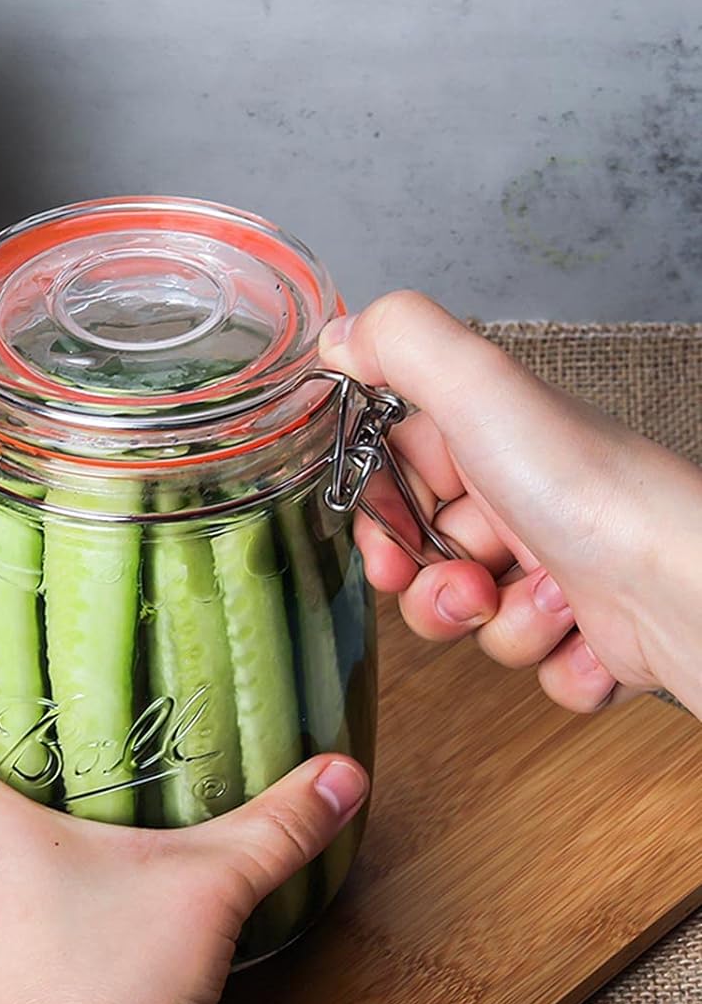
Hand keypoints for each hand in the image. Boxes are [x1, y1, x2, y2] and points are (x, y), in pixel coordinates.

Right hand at [319, 291, 701, 716]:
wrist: (688, 587)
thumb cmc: (592, 492)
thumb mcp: (480, 387)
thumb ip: (399, 343)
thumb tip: (338, 334)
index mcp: (491, 443)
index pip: (397, 484)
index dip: (380, 521)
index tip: (385, 547)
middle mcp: (524, 502)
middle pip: (427, 560)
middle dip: (433, 589)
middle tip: (467, 586)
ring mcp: (559, 570)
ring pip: (477, 619)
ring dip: (501, 625)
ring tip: (548, 605)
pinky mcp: (595, 635)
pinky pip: (539, 669)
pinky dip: (559, 664)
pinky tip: (591, 638)